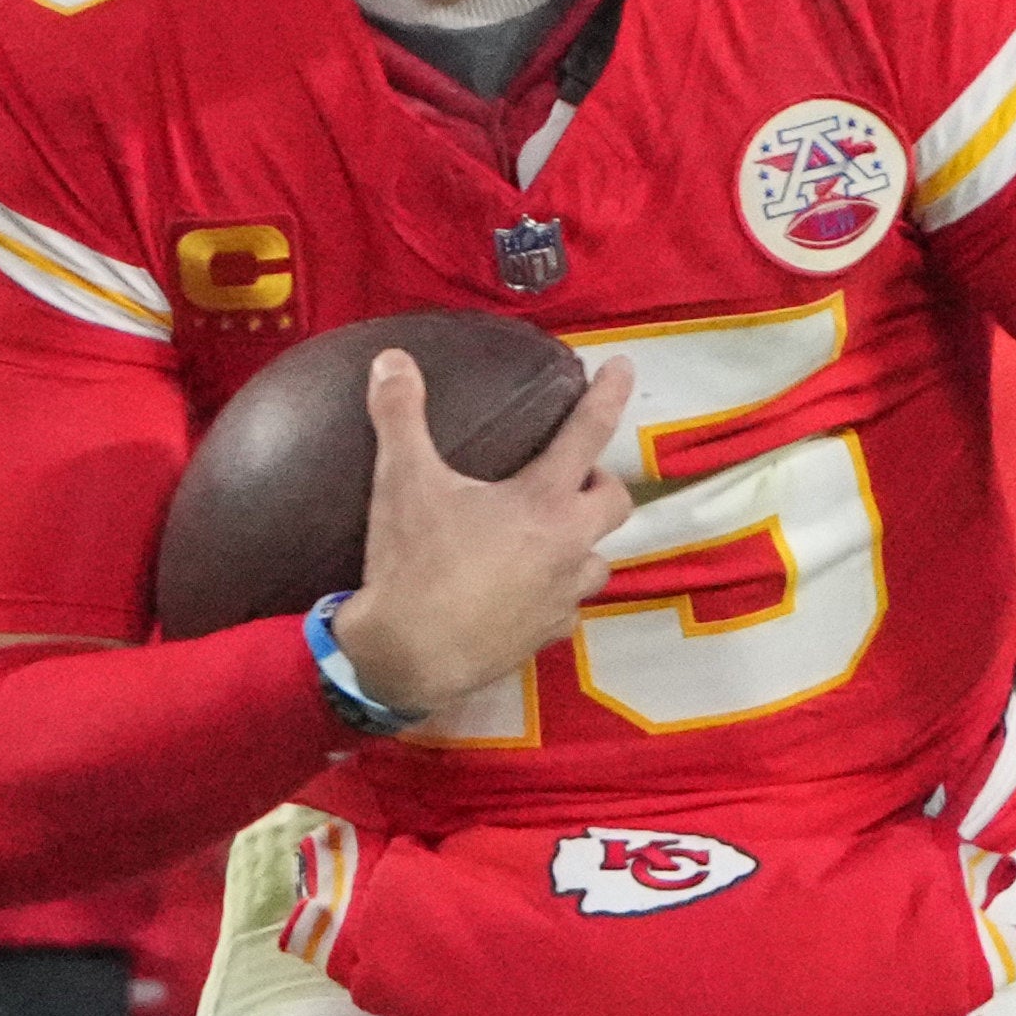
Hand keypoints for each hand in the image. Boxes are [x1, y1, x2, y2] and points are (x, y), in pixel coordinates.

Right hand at [328, 348, 637, 720]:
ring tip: (548, 536)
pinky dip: (555, 592)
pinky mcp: (545, 635)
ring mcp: (561, 596)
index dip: (609, 394)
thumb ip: (400, 414)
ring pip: (597, 561)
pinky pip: (567, 607)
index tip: (624, 367)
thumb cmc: (413, 563)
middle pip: (614, 503)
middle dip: (599, 483)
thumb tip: (392, 359)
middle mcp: (567, 547)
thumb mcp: (402, 480)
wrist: (406, 656)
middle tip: (570, 475)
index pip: (588, 433)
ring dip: (582, 543)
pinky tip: (527, 589)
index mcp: (543, 501)